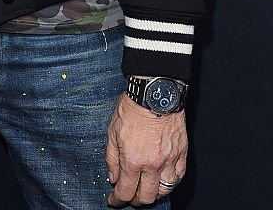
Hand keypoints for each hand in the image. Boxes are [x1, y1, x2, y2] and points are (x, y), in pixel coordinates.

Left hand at [106, 92, 186, 206]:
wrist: (154, 93)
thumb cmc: (132, 109)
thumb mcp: (112, 131)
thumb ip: (111, 158)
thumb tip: (112, 178)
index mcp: (133, 160)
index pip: (126, 191)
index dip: (117, 200)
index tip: (114, 201)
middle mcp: (152, 165)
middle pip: (146, 197)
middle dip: (135, 200)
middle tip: (129, 196)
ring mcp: (169, 160)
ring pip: (164, 191)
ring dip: (154, 194)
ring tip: (146, 189)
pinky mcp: (181, 154)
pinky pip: (178, 177)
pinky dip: (169, 183)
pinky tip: (162, 179)